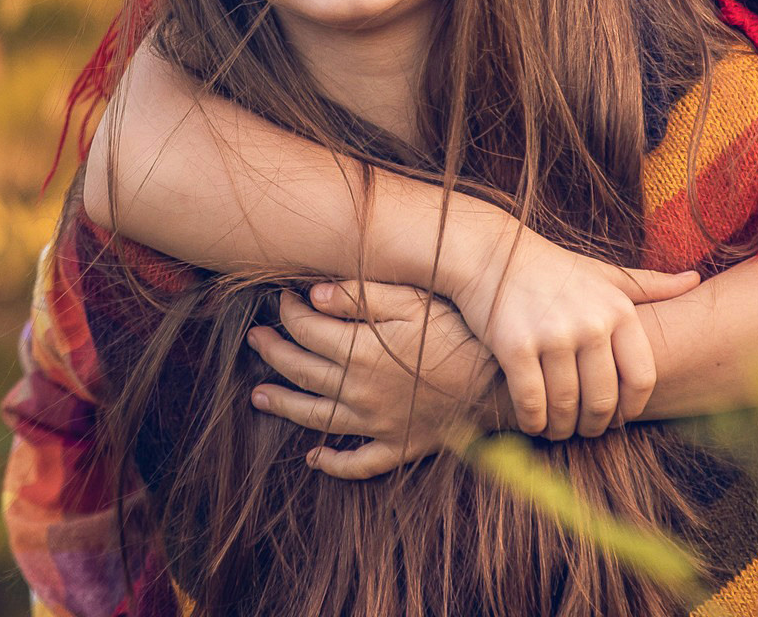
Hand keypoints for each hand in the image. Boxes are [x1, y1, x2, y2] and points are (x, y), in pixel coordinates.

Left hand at [247, 283, 501, 480]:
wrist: (501, 381)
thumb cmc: (459, 331)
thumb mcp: (412, 301)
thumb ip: (361, 296)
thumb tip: (313, 293)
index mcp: (360, 352)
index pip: (307, 329)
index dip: (289, 312)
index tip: (282, 298)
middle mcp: (360, 392)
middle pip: (302, 371)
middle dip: (274, 353)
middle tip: (256, 339)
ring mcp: (377, 424)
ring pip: (317, 416)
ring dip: (284, 406)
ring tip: (259, 397)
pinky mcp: (398, 446)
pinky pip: (359, 462)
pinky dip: (333, 464)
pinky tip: (314, 459)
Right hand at [436, 222, 699, 441]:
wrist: (491, 255)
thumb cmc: (554, 270)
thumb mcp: (605, 274)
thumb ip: (650, 284)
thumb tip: (695, 279)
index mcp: (619, 310)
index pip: (642, 378)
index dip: (631, 408)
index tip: (618, 418)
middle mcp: (592, 322)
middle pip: (603, 399)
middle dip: (594, 424)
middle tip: (583, 429)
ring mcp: (553, 334)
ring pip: (566, 405)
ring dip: (561, 428)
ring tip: (556, 429)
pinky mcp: (516, 346)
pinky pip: (532, 402)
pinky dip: (533, 421)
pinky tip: (532, 421)